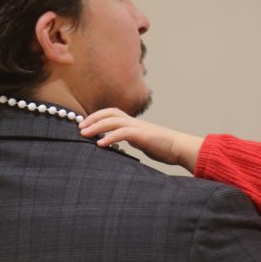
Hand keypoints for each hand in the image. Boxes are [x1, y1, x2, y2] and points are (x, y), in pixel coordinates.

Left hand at [79, 109, 202, 171]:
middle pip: (110, 113)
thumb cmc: (164, 148)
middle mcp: (135, 122)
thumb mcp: (143, 142)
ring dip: (97, 126)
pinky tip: (100, 144)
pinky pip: (123, 133)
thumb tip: (119, 144)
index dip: (98, 116)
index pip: (113, 113)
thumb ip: (132, 140)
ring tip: (84, 134)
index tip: (85, 124)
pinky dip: (110, 137)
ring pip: (113, 121)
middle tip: (80, 127)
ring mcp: (139, 127)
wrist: (180, 148)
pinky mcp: (142, 136)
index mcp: (134, 123)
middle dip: (93, 119)